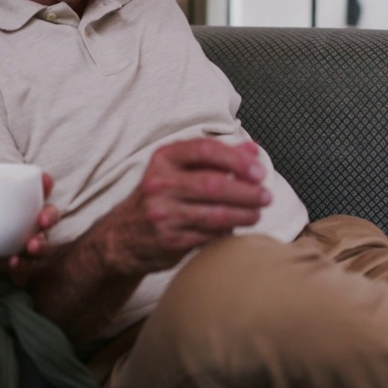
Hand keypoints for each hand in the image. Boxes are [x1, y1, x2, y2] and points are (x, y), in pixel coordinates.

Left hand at [0, 174, 60, 285]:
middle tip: (43, 220)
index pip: (36, 190)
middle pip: (46, 216)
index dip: (45, 184)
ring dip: (41, 244)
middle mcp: (24, 223)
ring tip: (32, 246)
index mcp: (14, 204)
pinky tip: (14, 262)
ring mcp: (23, 245)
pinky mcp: (15, 266)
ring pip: (40, 242)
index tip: (44, 181)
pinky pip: (25, 266)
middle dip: (50, 215)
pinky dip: (22, 264)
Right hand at [94, 139, 271, 275]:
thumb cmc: (159, 198)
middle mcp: (159, 183)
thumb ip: (216, 158)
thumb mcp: (178, 170)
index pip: (205, 150)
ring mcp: (162, 213)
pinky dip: (227, 232)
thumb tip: (252, 148)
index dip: (236, 159)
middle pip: (213, 184)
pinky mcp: (168, 239)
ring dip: (244, 214)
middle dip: (247, 191)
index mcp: (163, 159)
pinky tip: (236, 229)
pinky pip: (209, 235)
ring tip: (257, 214)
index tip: (258, 171)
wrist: (120, 238)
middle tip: (266, 196)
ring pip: (215, 213)